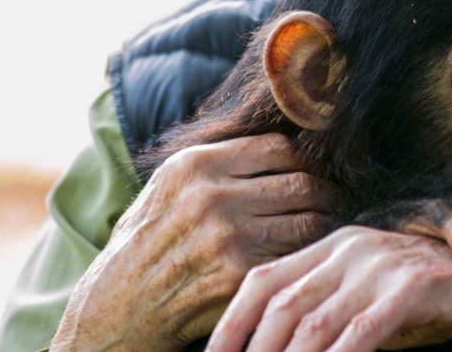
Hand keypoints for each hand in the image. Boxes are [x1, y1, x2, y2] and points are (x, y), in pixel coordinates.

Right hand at [51, 133, 333, 351]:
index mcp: (194, 165)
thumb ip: (216, 164)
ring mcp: (228, 237)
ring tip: (324, 228)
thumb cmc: (148, 244)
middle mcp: (211, 196)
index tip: (309, 172)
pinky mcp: (241, 275)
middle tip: (332, 202)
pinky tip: (308, 258)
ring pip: (308, 220)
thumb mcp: (168, 188)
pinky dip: (308, 257)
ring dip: (322, 226)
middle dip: (322, 193)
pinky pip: (296, 256)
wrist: (120, 307)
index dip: (302, 160)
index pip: (277, 147)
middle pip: (300, 182)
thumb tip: (279, 145)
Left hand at [205, 226, 451, 351]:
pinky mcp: (415, 283)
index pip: (262, 280)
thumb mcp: (372, 300)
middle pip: (281, 304)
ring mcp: (382, 262)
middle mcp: (350, 246)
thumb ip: (331, 316)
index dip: (230, 325)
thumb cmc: (435, 298)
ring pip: (316, 322)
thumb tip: (282, 349)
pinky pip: (364, 329)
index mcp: (332, 245)